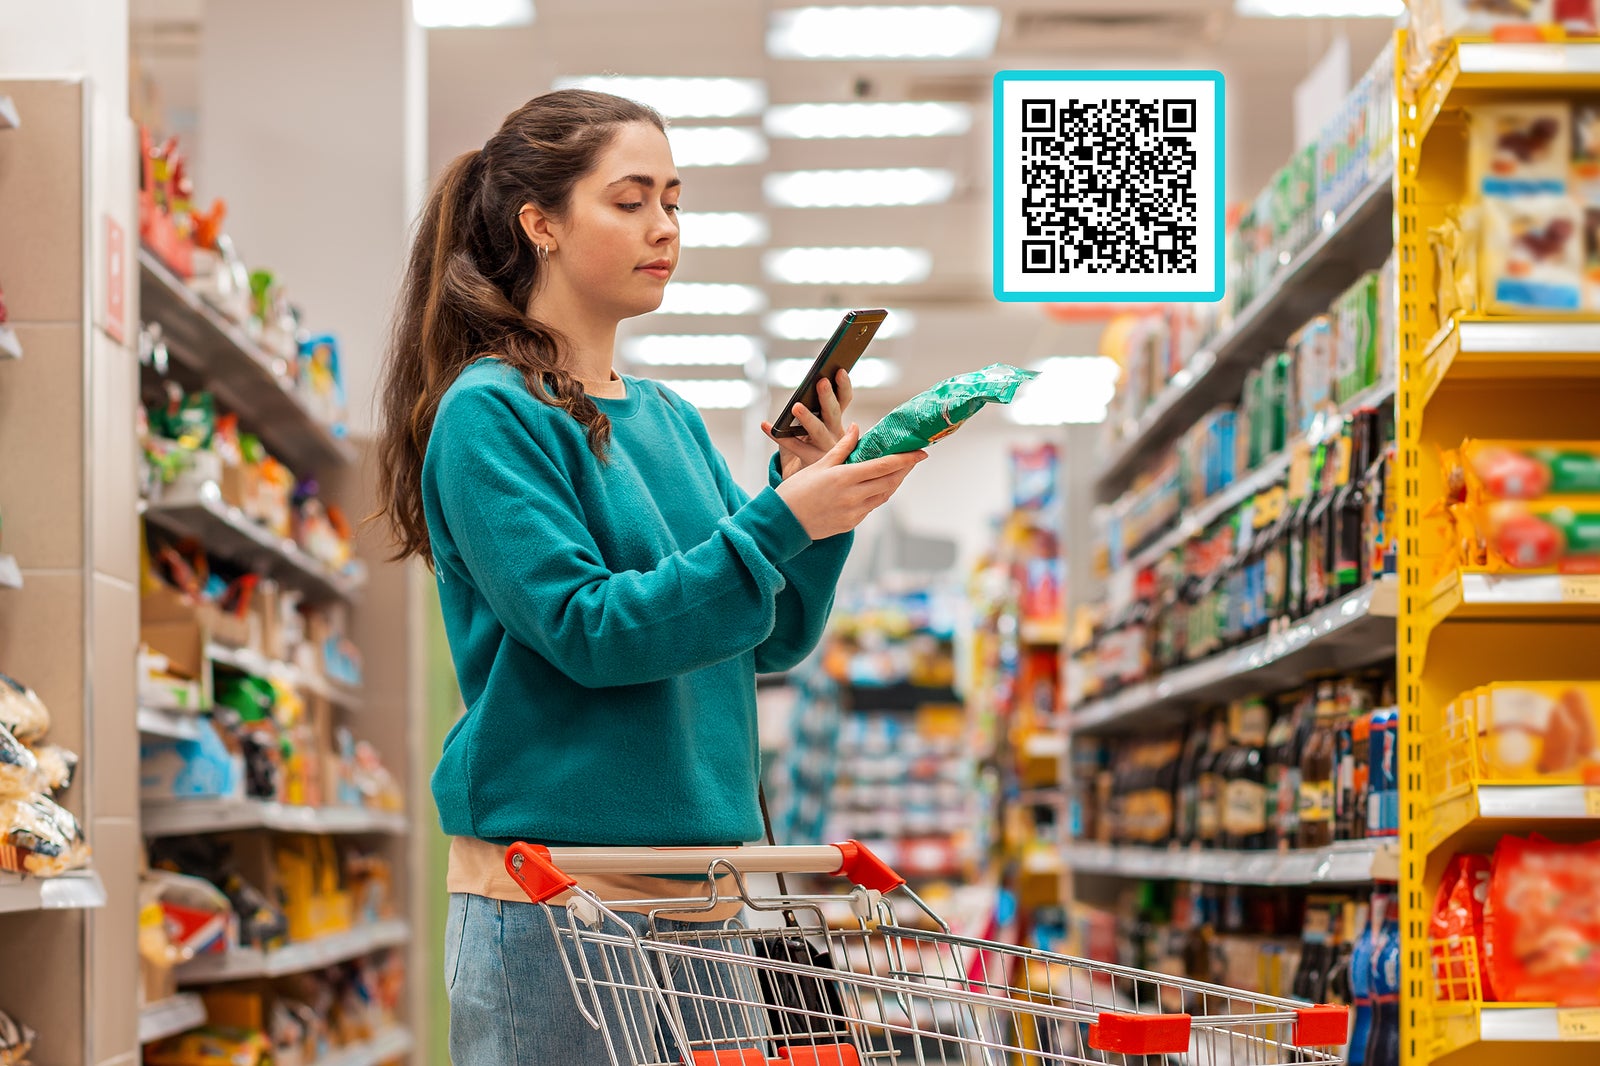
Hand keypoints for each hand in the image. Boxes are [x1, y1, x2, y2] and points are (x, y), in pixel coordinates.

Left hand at [761, 369, 853, 480]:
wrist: (816, 484)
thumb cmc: (813, 447)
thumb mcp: (818, 426)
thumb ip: (816, 408)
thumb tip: (811, 384)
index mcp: (839, 421)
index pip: (844, 399)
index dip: (844, 385)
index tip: (839, 369)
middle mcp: (836, 435)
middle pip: (833, 413)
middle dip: (827, 397)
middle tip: (821, 382)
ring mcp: (827, 450)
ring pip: (818, 431)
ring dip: (808, 418)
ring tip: (796, 406)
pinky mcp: (813, 463)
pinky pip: (794, 447)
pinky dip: (778, 435)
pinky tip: (765, 425)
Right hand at [775, 423, 926, 540]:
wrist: (783, 523)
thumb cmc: (796, 491)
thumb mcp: (818, 465)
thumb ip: (842, 448)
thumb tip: (856, 428)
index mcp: (845, 478)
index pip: (884, 466)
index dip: (906, 459)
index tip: (921, 453)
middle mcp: (853, 496)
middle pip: (890, 481)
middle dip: (904, 470)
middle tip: (913, 459)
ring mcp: (854, 512)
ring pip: (883, 495)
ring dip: (894, 483)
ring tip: (900, 471)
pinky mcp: (851, 524)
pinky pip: (871, 507)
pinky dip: (878, 495)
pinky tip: (878, 486)